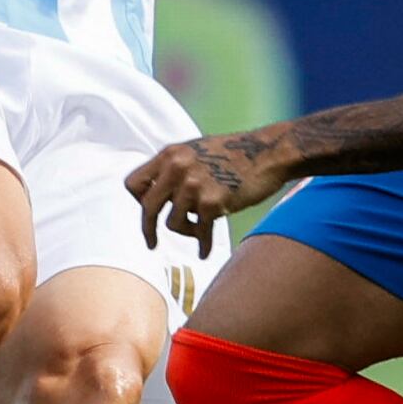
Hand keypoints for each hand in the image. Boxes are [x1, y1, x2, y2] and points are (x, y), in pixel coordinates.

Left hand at [125, 131, 290, 255]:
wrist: (269, 154)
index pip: (133, 183)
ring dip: (187, 230)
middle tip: (151, 243)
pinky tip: (205, 250)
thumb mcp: (195, 152)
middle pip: (148, 207)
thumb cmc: (234, 156)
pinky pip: (199, 232)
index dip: (139, 200)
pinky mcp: (212, 201)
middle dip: (148, 229)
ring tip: (200, 229)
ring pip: (173, 223)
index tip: (149, 211)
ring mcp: (194, 184)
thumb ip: (174, 169)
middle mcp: (177, 167)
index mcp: (170, 154)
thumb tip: (154, 197)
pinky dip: (203, 244)